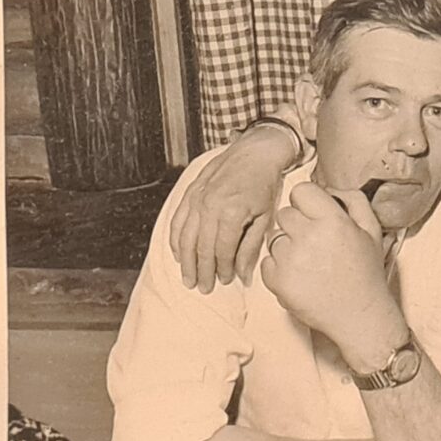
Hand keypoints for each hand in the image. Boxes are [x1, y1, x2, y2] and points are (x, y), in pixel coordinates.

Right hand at [169, 128, 293, 292]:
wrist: (255, 153)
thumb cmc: (264, 184)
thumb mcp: (264, 217)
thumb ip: (251, 247)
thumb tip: (243, 275)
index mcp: (231, 212)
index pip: (222, 250)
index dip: (222, 269)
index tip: (224, 281)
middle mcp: (209, 206)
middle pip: (200, 247)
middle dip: (201, 271)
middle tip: (203, 287)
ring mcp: (197, 198)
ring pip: (185, 237)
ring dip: (186, 261)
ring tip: (188, 278)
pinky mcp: (190, 193)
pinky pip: (177, 221)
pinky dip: (176, 240)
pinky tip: (178, 253)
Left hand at [261, 182, 403, 364]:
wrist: (359, 317)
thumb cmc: (366, 274)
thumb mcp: (371, 231)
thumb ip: (353, 200)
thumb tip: (329, 188)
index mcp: (332, 221)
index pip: (300, 191)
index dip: (307, 203)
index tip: (314, 215)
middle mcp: (308, 237)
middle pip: (285, 214)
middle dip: (297, 226)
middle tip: (315, 244)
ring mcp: (290, 260)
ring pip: (274, 238)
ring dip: (287, 247)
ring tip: (309, 263)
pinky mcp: (277, 281)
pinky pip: (267, 262)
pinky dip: (279, 269)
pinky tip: (301, 277)